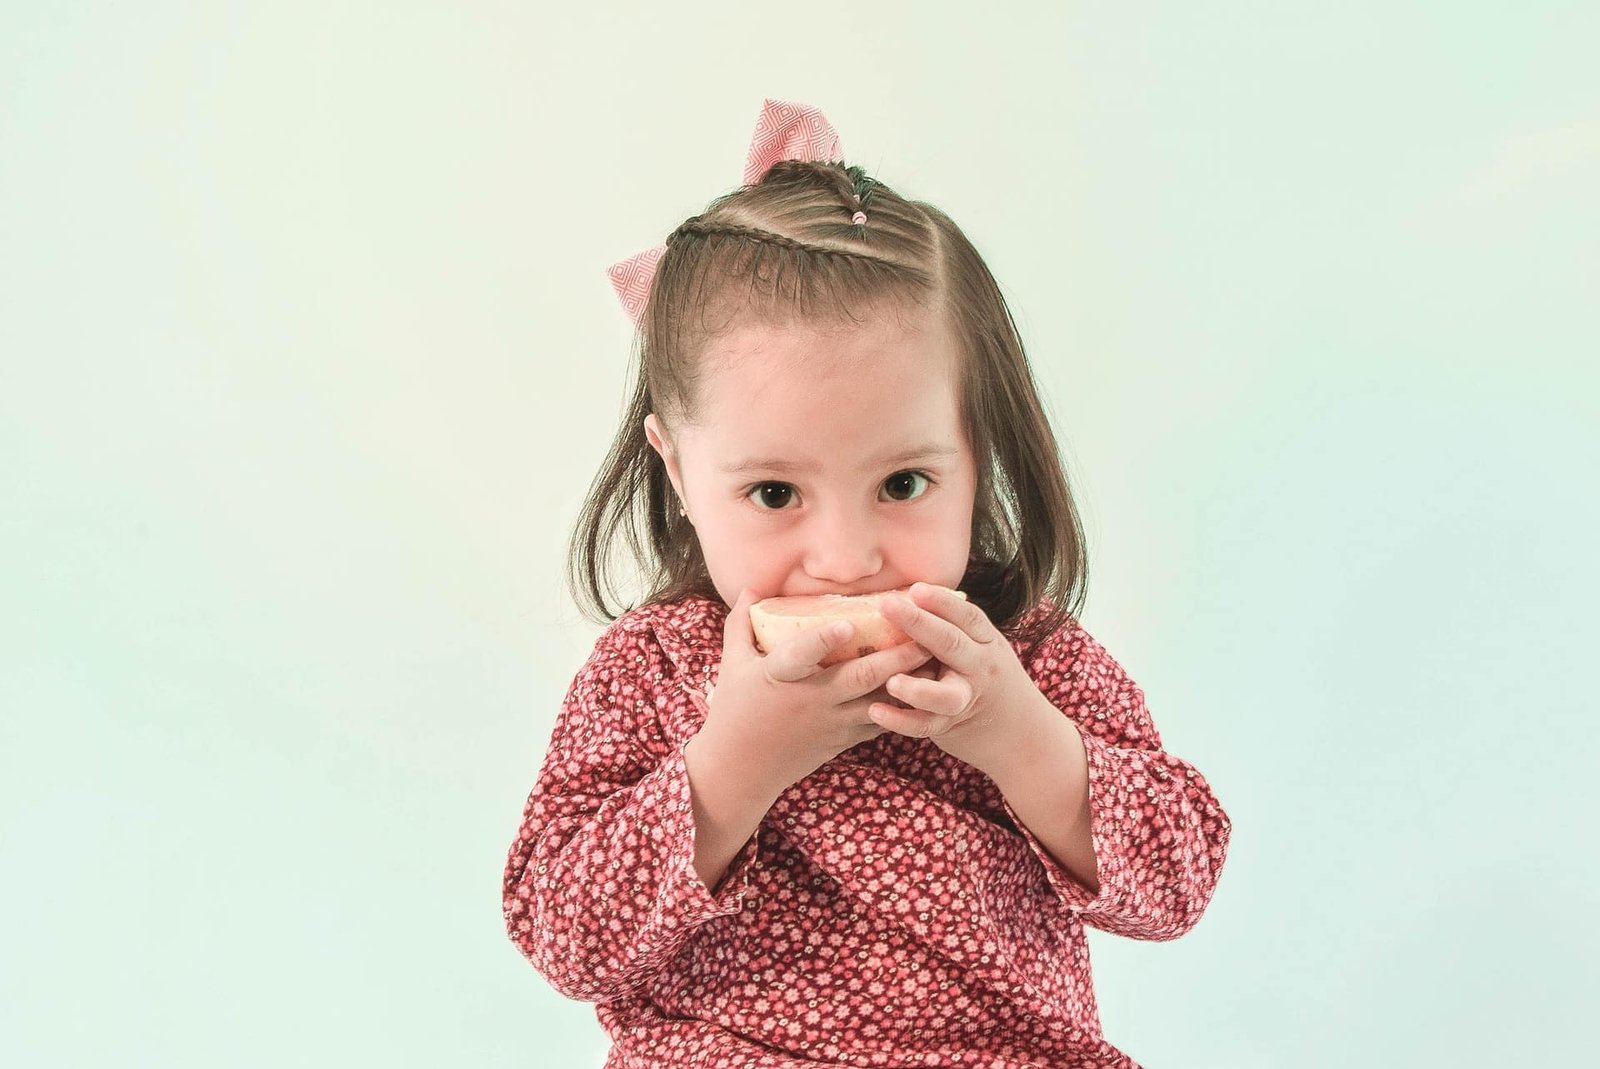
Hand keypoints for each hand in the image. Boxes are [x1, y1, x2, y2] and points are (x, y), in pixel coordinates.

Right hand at [697, 587, 939, 797]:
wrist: (742, 769)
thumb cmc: (734, 709)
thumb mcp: (733, 663)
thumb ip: (742, 623)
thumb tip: (752, 586)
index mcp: (779, 677)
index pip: (800, 656)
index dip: (823, 641)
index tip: (846, 624)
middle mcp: (810, 700)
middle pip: (859, 678)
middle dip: (895, 657)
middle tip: (924, 632)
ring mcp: (830, 723)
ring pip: (879, 702)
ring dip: (910, 681)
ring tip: (938, 658)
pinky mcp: (843, 739)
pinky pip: (880, 721)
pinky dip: (904, 705)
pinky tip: (927, 687)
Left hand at [867, 582, 1053, 778]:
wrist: (1021, 731)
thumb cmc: (986, 676)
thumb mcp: (980, 647)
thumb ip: (952, 627)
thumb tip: (902, 594)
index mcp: (986, 642)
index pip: (968, 617)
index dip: (942, 601)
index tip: (915, 588)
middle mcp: (980, 668)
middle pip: (951, 644)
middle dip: (918, 623)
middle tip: (885, 606)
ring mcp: (967, 698)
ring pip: (946, 695)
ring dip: (917, 689)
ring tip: (891, 681)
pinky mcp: (950, 726)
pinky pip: (925, 724)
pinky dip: (900, 720)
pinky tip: (875, 710)